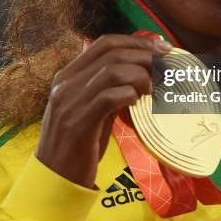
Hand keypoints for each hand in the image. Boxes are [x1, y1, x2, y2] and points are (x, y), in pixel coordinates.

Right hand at [35, 33, 171, 188]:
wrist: (54, 178)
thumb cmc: (79, 143)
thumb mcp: (92, 108)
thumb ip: (109, 88)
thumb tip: (142, 71)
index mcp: (68, 75)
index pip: (105, 43)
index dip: (136, 41)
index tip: (161, 47)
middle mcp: (66, 83)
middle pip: (112, 53)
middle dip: (145, 54)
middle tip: (166, 65)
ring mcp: (69, 102)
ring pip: (112, 71)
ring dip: (139, 76)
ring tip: (151, 89)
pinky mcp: (78, 123)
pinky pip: (108, 98)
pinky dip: (129, 95)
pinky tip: (136, 102)